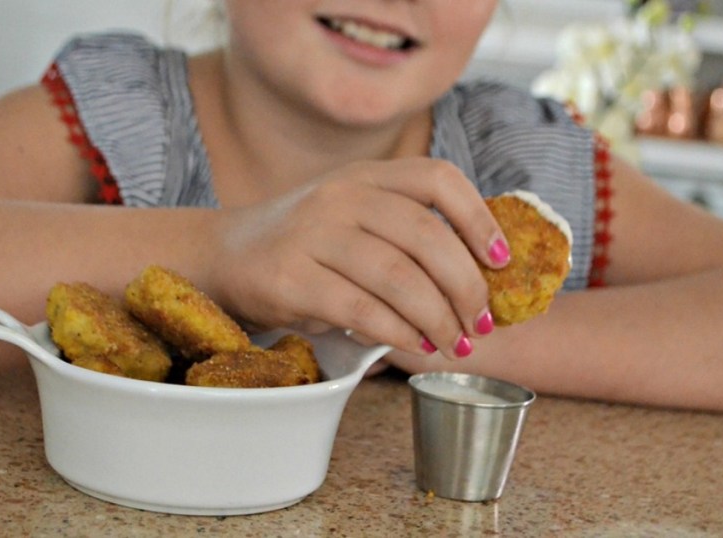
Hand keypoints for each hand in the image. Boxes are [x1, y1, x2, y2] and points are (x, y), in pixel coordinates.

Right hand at [202, 158, 508, 360]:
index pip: (437, 178)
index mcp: (364, 177)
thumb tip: (480, 278)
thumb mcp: (351, 218)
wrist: (223, 256)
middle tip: (480, 322)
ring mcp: (311, 234)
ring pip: (398, 276)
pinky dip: (398, 331)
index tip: (500, 260)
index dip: (479, 218)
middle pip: (426, 235)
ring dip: (438, 317)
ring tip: (453, 343)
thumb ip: (402, 233)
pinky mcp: (289, 277)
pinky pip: (360, 308)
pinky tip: (414, 344)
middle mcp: (340, 196)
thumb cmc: (303, 245)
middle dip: (466, 285)